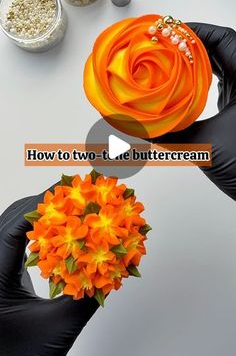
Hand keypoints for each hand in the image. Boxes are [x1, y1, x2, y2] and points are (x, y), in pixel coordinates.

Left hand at [0, 188, 98, 355]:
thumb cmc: (23, 355)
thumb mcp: (58, 326)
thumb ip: (87, 295)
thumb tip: (115, 267)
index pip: (11, 229)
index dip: (38, 207)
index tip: (64, 193)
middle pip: (10, 220)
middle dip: (40, 203)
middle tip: (70, 193)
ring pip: (12, 228)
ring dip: (39, 215)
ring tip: (66, 206)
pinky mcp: (4, 272)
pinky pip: (17, 242)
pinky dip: (38, 230)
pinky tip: (57, 229)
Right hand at [153, 23, 235, 200]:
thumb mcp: (204, 146)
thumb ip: (169, 134)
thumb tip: (134, 126)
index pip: (224, 39)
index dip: (196, 30)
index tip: (169, 32)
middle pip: (221, 49)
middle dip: (191, 44)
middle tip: (162, 43)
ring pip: (222, 65)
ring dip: (197, 60)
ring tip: (169, 58)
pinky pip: (222, 82)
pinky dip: (203, 78)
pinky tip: (183, 82)